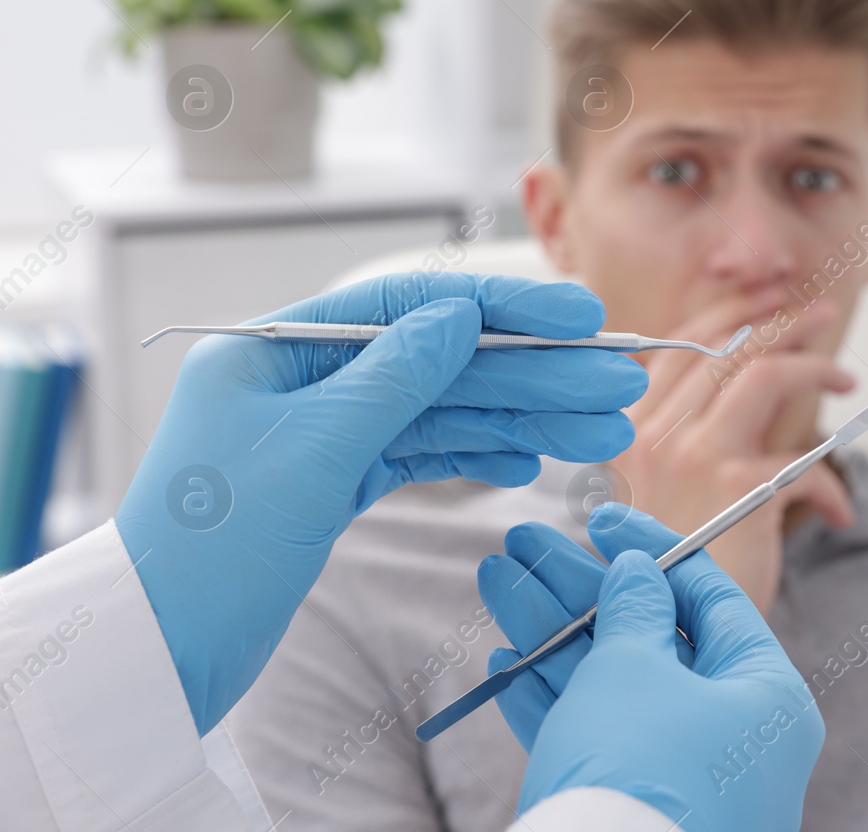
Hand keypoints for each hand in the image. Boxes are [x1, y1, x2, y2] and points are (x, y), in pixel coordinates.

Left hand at [115, 272, 646, 735]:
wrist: (161, 652)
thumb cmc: (211, 547)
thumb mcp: (312, 449)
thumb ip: (395, 375)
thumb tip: (459, 315)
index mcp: (276, 346)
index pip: (411, 304)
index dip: (505, 308)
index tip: (579, 319)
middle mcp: (304, 378)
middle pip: (442, 360)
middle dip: (535, 373)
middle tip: (618, 384)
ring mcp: (325, 431)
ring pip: (444, 410)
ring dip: (526, 416)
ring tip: (603, 429)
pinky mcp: (337, 481)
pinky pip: (424, 452)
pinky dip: (479, 452)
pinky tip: (531, 456)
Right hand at [478, 505, 822, 831]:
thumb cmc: (636, 771)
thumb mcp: (634, 668)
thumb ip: (636, 609)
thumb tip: (640, 569)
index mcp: (767, 696)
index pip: (713, 598)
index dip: (654, 546)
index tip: (600, 518)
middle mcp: (737, 739)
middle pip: (653, 639)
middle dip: (579, 589)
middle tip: (522, 545)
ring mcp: (688, 780)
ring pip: (614, 688)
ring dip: (550, 632)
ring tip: (495, 580)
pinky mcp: (639, 813)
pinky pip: (599, 743)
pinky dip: (552, 702)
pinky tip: (504, 657)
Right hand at [609, 291, 856, 610]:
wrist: (666, 640)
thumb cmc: (663, 576)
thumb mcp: (651, 500)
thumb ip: (679, 447)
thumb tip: (737, 397)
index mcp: (627, 433)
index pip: (679, 346)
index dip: (728, 314)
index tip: (766, 303)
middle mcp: (653, 435)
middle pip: (728, 349)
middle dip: (781, 323)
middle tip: (818, 314)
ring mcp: (694, 456)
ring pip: (765, 375)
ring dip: (813, 367)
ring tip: (845, 380)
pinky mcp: (740, 488)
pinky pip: (804, 461)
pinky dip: (830, 486)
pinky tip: (838, 512)